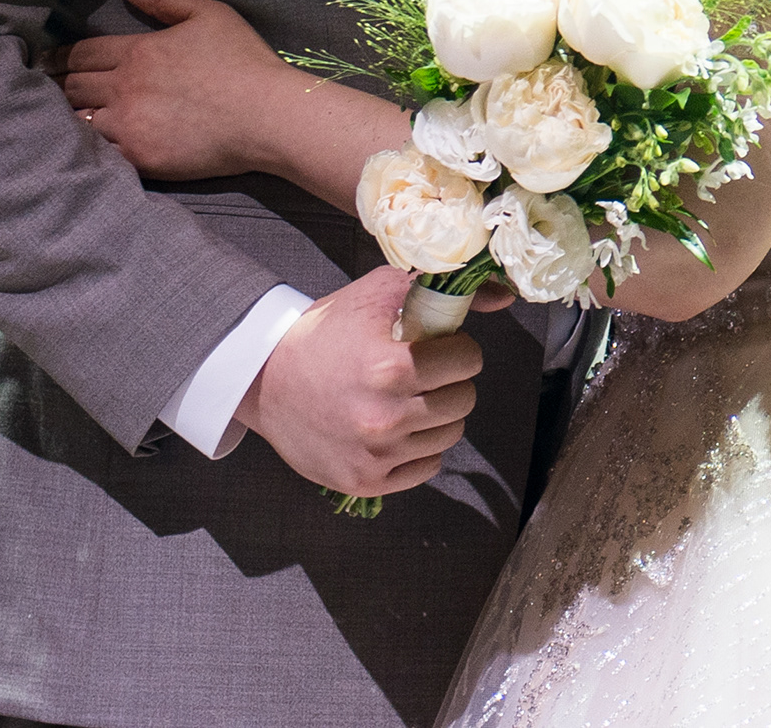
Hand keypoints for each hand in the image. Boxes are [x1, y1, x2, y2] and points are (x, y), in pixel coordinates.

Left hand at [60, 0, 293, 179]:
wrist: (267, 116)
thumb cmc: (243, 61)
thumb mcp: (209, 13)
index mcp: (138, 52)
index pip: (82, 53)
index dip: (60, 56)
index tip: (45, 61)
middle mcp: (125, 88)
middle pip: (73, 86)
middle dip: (58, 84)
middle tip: (46, 87)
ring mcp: (129, 126)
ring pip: (79, 121)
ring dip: (69, 115)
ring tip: (59, 116)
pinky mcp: (139, 158)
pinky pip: (98, 152)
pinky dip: (88, 146)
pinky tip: (83, 145)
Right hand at [236, 267, 481, 499]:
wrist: (267, 381)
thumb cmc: (327, 333)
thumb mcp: (378, 293)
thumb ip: (441, 289)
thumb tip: (504, 295)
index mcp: (391, 367)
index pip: (468, 361)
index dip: (457, 349)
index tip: (439, 347)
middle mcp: (385, 416)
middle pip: (463, 400)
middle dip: (451, 382)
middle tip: (425, 373)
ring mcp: (375, 454)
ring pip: (449, 435)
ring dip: (438, 415)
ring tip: (409, 399)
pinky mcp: (365, 481)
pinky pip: (426, 467)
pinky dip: (419, 448)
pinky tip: (396, 428)